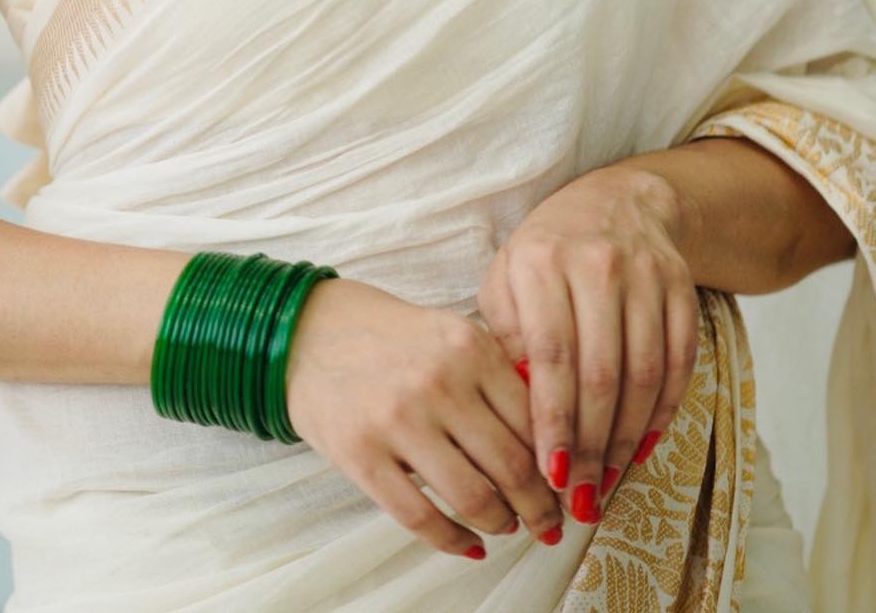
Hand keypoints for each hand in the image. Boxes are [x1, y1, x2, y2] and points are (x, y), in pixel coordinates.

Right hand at [283, 275, 565, 560]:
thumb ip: (497, 375)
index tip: (568, 484)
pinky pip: (421, 517)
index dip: (559, 461)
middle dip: (540, 505)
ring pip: (474, 497)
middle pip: (512, 465)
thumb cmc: (390, 337)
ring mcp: (397, 421)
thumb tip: (553, 438)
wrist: (307, 331)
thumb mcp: (451, 333)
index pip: (535, 418)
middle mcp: (438, 382)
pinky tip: (471, 545)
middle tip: (549, 521)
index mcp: (468, 345)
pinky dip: (456, 541)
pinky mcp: (360, 455)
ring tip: (509, 527)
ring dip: (503, 523)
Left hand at [476, 164, 699, 524]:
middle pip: (600, 373)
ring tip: (607, 482)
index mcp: (542, 262)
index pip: (550, 355)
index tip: (548, 475)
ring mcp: (646, 275)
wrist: (620, 200)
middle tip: (579, 498)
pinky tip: (642, 446)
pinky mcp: (681, 289)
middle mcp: (597, 264)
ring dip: (626, 440)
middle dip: (590, 446)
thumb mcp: (507, 279)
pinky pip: (678, 364)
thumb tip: (518, 411)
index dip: (552, 420)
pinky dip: (663, 413)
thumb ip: (505, 339)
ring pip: (644, 375)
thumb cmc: (547, 252)